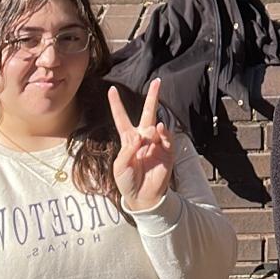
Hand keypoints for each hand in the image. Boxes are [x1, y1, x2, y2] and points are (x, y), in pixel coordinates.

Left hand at [108, 80, 175, 212]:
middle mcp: (143, 138)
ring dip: (153, 127)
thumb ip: (127, 150)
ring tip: (151, 133)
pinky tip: (160, 129)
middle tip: (157, 81)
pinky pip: (167, 138)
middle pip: (147, 112)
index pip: (121, 118)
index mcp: (128, 139)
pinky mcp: (167, 152)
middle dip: (153, 97)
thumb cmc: (127, 182)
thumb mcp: (119, 166)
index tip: (111, 89)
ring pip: (157, 126)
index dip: (116, 104)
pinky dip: (165, 133)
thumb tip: (140, 136)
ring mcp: (156, 144)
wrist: (142, 197)